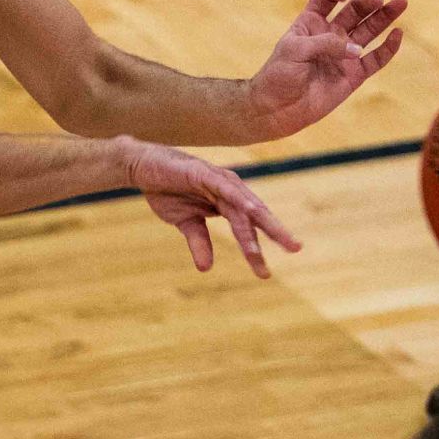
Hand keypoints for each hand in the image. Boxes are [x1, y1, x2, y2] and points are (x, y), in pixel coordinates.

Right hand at [121, 138, 300, 276]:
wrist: (143, 166)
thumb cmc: (167, 190)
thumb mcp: (185, 223)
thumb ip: (199, 242)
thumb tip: (206, 269)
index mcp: (229, 203)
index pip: (249, 227)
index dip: (258, 247)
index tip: (265, 273)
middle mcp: (230, 191)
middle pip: (257, 215)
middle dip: (276, 232)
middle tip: (296, 248)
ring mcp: (219, 180)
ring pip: (244, 205)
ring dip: (257, 224)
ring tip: (270, 242)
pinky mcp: (204, 173)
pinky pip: (225, 187)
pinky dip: (239, 198)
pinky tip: (251, 211)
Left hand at [247, 0, 408, 140]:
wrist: (277, 109)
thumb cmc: (279, 75)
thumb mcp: (295, 50)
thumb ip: (326, 44)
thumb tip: (356, 49)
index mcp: (311, 22)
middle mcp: (331, 35)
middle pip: (354, 11)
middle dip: (367, 2)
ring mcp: (344, 54)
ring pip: (369, 31)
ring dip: (384, 17)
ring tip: (400, 2)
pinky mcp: (354, 75)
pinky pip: (375, 59)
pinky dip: (388, 48)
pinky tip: (398, 34)